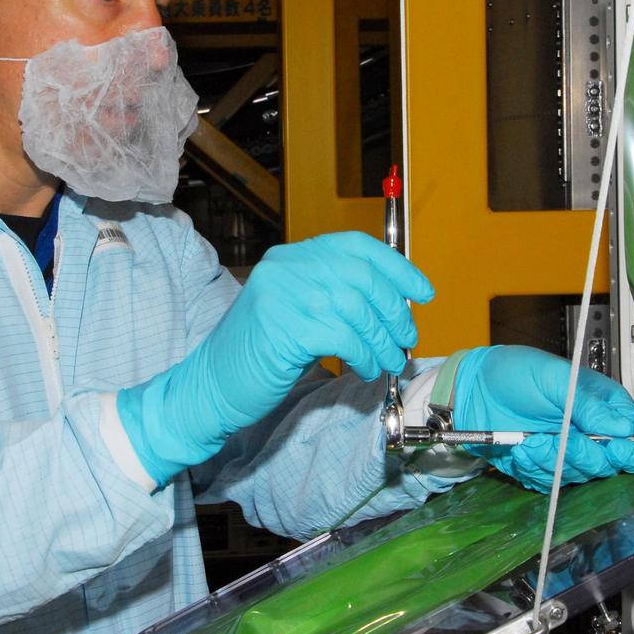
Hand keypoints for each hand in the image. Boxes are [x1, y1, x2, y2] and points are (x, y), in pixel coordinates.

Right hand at [118, 231, 433, 485]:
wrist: (210, 387)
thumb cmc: (260, 356)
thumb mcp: (299, 313)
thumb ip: (336, 298)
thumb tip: (393, 305)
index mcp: (291, 258)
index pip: (355, 246)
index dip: (396, 267)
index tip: (422, 292)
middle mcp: (285, 268)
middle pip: (361, 275)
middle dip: (393, 310)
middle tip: (405, 339)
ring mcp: (281, 295)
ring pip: (356, 307)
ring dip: (382, 339)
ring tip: (388, 361)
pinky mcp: (282, 327)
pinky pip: (342, 335)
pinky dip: (363, 353)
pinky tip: (364, 368)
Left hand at [452, 345, 633, 492]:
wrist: (473, 390)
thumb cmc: (514, 373)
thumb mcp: (553, 378)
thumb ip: (587, 405)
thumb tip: (624, 429)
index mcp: (602, 405)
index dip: (630, 449)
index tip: (615, 449)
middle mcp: (589, 432)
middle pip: (608, 463)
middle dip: (584, 455)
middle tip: (562, 440)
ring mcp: (566, 451)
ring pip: (578, 475)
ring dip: (553, 461)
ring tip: (531, 440)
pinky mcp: (543, 466)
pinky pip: (549, 482)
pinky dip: (534, 468)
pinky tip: (520, 449)